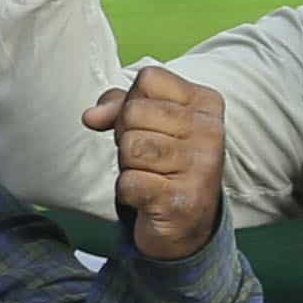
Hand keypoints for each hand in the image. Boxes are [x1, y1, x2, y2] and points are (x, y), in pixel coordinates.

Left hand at [87, 63, 227, 263]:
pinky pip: (128, 182)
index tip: (148, 126)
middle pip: (134, 113)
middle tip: (146, 157)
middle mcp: (211, 131)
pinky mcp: (182, 200)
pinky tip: (148, 196)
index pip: (148, 79)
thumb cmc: (164, 162)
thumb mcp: (149, 122)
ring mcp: (201, 167)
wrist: (186, 222)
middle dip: (126, 137)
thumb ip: (119, 105)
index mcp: (206, 103)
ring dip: (128, 165)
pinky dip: (127, 191)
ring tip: (148, 175)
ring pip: (130, 148)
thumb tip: (91, 116)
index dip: (131, 103)